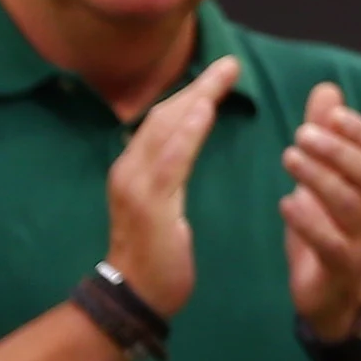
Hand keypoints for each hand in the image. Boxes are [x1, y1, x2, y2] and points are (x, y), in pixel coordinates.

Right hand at [103, 57, 238, 317]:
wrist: (133, 296)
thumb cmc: (155, 254)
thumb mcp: (163, 205)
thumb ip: (170, 173)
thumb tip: (183, 144)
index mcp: (134, 167)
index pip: (164, 119)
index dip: (192, 93)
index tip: (220, 72)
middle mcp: (129, 168)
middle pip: (165, 115)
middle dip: (199, 86)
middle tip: (231, 64)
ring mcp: (136, 184)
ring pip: (166, 129)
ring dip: (197, 98)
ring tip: (225, 75)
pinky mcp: (148, 204)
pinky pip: (170, 160)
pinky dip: (186, 132)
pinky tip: (204, 111)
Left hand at [277, 80, 360, 341]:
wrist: (336, 297)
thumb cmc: (328, 230)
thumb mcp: (325, 179)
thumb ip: (326, 136)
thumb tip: (327, 89)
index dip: (358, 130)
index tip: (331, 114)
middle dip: (335, 149)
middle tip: (300, 133)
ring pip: (349, 204)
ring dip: (319, 177)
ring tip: (289, 158)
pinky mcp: (341, 267)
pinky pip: (331, 242)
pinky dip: (308, 221)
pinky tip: (287, 203)